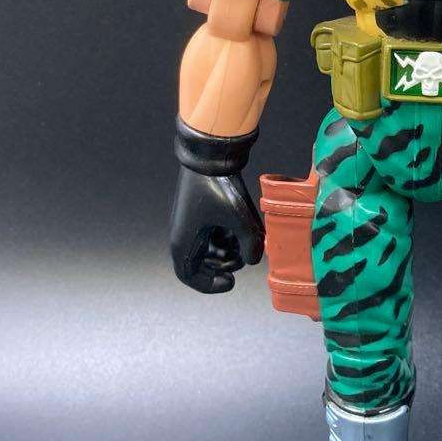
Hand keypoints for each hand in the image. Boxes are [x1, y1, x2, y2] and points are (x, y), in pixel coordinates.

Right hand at [169, 165, 264, 292]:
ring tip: (246, 240)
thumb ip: (250, 242)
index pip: (190, 276)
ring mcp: (194, 223)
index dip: (209, 284)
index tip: (230, 282)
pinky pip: (216, 233)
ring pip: (212, 249)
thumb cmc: (216, 186)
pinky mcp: (204, 213)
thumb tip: (256, 259)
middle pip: (203, 264)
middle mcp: (186, 235)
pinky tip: (244, 227)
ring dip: (229, 249)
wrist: (210, 156)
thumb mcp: (238, 217)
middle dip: (225, 264)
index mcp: (185, 241)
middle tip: (242, 257)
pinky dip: (229, 235)